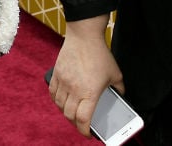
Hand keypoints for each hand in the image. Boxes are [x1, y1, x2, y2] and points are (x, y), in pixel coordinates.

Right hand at [49, 16, 122, 135]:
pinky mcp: (56, 73)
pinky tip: (62, 100)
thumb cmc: (100, 55)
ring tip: (72, 113)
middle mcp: (73, 88)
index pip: (82, 119)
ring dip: (65, 112)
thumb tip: (119, 97)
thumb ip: (119, 89)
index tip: (88, 134)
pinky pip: (52, 92)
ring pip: (59, 105)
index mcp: (89, 92)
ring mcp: (63, 80)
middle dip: (75, 124)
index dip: (84, 131)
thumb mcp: (116, 75)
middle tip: (81, 125)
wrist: (83, 36)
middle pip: (69, 115)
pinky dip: (56, 100)